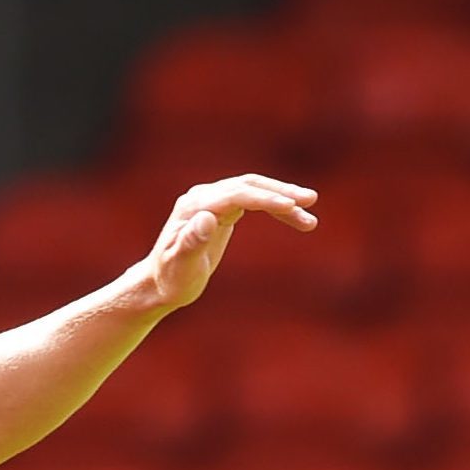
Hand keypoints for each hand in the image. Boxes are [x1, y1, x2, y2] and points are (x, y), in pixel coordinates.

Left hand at [144, 173, 317, 308]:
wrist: (159, 283)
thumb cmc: (170, 278)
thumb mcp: (181, 265)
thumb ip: (191, 242)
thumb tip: (207, 218)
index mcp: (192, 207)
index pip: (234, 195)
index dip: (264, 198)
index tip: (292, 205)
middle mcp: (201, 198)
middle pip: (247, 186)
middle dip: (280, 192)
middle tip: (310, 200)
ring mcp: (210, 202)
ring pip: (253, 191)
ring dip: (282, 199)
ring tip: (310, 216)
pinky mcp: (220, 210)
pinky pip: (252, 201)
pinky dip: (274, 207)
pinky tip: (294, 216)